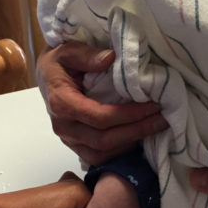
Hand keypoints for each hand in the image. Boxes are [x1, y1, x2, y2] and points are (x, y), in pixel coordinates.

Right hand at [36, 42, 167, 164]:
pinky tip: (138, 136)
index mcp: (61, 103)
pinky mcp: (76, 145)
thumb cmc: (59, 62)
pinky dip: (120, 151)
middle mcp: (63, 126)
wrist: (46, 76)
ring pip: (102, 153)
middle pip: (104, 139)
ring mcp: (69, 139)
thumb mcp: (67, 50)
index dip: (129, 115)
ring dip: (130, 143)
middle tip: (162, 119)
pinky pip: (99, 158)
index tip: (153, 106)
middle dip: (136, 131)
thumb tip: (110, 58)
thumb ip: (86, 55)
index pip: (100, 117)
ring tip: (154, 128)